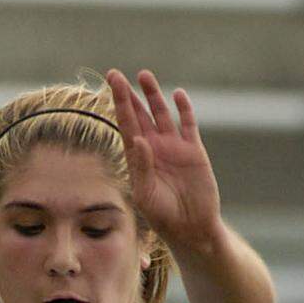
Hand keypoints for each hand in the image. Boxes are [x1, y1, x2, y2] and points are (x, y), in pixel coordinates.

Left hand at [106, 69, 221, 252]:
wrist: (191, 227)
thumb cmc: (163, 216)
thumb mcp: (146, 195)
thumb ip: (141, 167)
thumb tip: (138, 139)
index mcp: (138, 158)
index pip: (125, 125)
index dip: (118, 104)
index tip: (110, 84)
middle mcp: (153, 148)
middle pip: (139, 115)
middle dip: (127, 95)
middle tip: (115, 75)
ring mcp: (173, 147)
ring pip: (161, 114)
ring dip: (153, 96)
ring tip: (143, 76)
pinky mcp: (193, 150)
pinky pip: (188, 124)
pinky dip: (184, 109)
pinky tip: (178, 95)